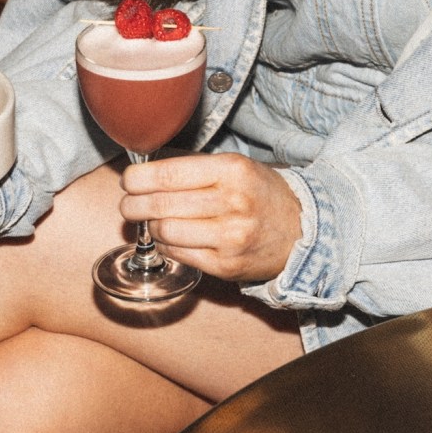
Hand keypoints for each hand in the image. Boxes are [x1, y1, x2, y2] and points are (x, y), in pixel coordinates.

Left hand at [119, 153, 302, 281]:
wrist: (303, 231)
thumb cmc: (261, 195)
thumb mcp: (236, 167)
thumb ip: (194, 167)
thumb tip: (144, 171)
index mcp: (232, 170)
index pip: (168, 174)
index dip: (138, 179)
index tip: (128, 182)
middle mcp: (232, 202)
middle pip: (161, 205)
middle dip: (134, 206)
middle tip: (128, 205)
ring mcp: (230, 237)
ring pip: (165, 231)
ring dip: (151, 227)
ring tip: (154, 221)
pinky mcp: (226, 265)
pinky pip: (179, 254)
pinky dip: (167, 245)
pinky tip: (171, 238)